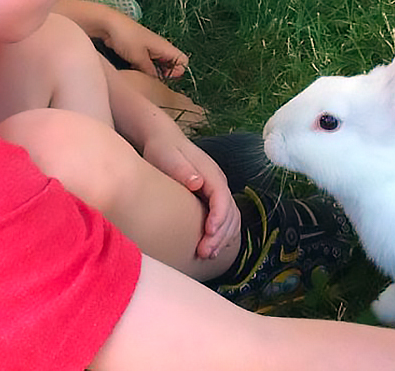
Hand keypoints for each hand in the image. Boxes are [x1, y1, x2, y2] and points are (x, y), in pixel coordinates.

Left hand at [55, 0, 187, 78]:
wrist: (108, 24)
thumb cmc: (126, 38)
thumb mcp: (139, 58)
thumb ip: (150, 71)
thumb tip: (157, 80)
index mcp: (165, 47)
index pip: (183, 61)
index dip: (178, 71)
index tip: (165, 78)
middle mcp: (160, 48)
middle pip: (172, 64)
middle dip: (166, 74)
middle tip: (153, 81)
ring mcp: (150, 48)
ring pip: (159, 64)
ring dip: (154, 72)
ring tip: (143, 78)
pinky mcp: (139, 50)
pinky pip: (148, 62)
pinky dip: (145, 68)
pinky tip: (135, 73)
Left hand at [141, 131, 240, 258]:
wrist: (163, 141)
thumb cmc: (163, 150)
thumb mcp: (168, 157)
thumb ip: (183, 170)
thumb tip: (198, 181)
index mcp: (211, 174)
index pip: (223, 197)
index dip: (219, 217)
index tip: (209, 233)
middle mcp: (218, 183)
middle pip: (230, 212)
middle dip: (220, 235)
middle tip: (204, 252)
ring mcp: (216, 191)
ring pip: (230, 218)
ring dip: (222, 238)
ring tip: (206, 254)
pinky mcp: (210, 198)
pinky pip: (223, 219)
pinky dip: (220, 235)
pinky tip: (209, 246)